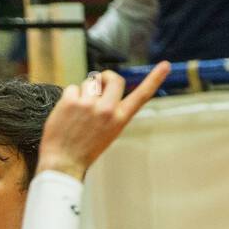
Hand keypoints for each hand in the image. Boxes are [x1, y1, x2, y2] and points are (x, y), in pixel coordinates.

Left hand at [35, 62, 170, 179]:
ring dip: (84, 91)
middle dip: (105, 77)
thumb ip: (111, 112)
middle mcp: (107, 110)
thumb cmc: (84, 150)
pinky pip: (72, 88)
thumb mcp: (108, 133)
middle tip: (98, 85)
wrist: (63, 162)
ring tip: (78, 111)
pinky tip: (67, 113)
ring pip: (90, 82)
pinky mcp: (71, 101)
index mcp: (119, 119)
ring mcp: (88, 105)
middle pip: (113, 78)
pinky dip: (69, 97)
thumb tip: (105, 89)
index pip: (141, 96)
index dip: (155, 79)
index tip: (165, 66)